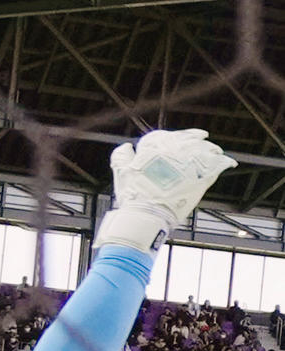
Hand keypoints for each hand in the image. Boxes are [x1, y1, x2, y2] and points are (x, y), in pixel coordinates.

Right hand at [97, 128, 235, 251]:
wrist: (146, 215)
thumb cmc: (132, 195)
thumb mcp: (121, 172)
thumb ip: (122, 156)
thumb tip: (127, 146)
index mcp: (153, 148)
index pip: (166, 136)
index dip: (176, 135)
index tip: (181, 135)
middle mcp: (173, 153)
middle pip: (188, 140)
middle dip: (196, 137)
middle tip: (204, 136)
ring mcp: (188, 166)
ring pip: (204, 151)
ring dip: (210, 148)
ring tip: (216, 150)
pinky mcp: (199, 180)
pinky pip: (214, 168)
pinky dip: (222, 164)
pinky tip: (228, 163)